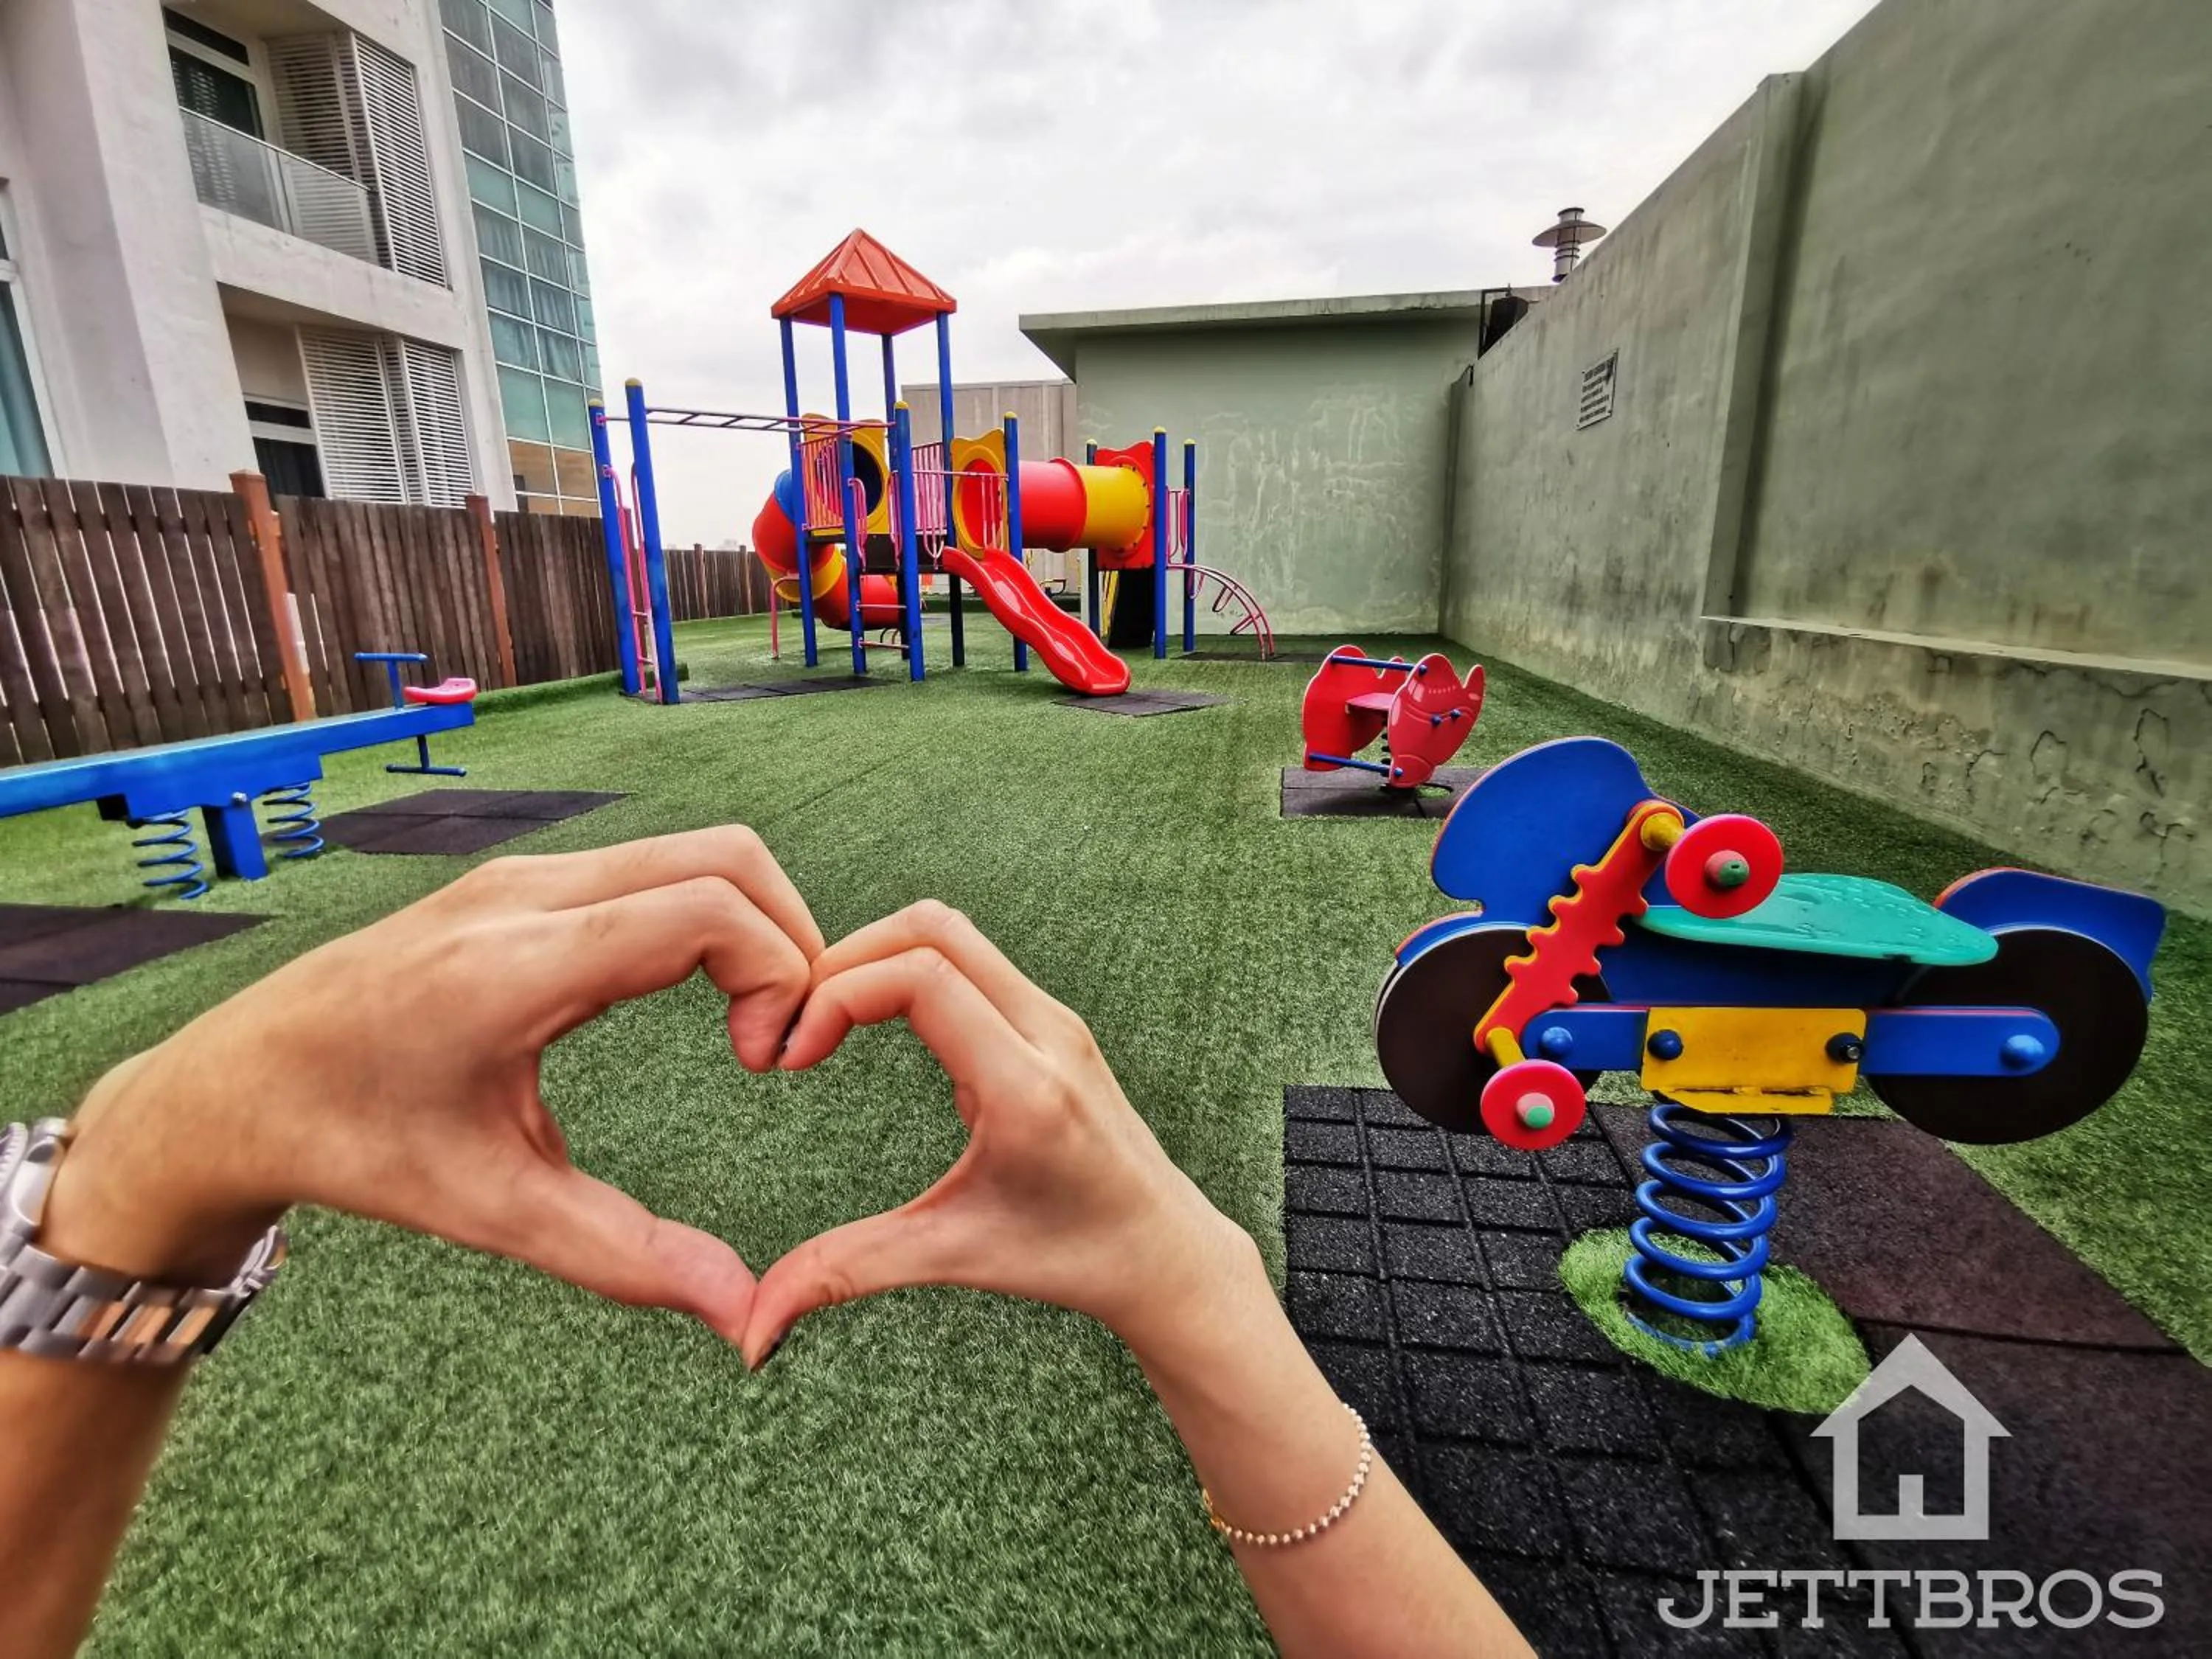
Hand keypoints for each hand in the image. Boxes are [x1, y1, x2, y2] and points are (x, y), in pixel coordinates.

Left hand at [44, 828, 823, 1343]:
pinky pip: (652, 868)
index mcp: (518, 965)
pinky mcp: (523, 881)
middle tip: (785, 1039)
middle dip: (791, 938)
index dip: (779, 975)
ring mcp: (524, 875)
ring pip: (695, 852)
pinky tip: (698, 999)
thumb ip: (626, 1256)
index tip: (768, 1065)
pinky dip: (707, 918)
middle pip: (726, 856)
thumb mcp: (490, 1211)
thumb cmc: (353, 1144)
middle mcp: (527, 893)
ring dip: (751, 926)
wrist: (236, 1085)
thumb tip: (744, 1317)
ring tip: (748, 1028)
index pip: (708, 909)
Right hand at [743, 901, 1260, 1366]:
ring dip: (879, 958)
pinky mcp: (1052, 1022)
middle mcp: (1048, 1033)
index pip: (921, 978)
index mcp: (1026, 1087)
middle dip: (846, 957)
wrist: (1166, 1252)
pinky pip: (974, 962)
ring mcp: (1056, 1019)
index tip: (793, 1059)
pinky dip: (912, 971)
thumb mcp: (953, 1258)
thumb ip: (847, 1273)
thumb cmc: (1071, 1258)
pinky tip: (876, 1030)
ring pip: (955, 934)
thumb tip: (751, 1330)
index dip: (838, 996)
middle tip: (796, 1021)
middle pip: (934, 927)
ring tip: (826, 1022)